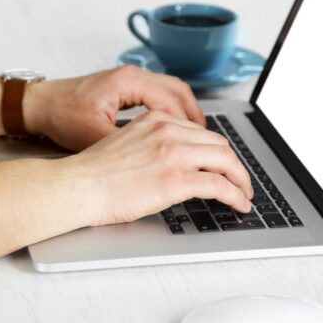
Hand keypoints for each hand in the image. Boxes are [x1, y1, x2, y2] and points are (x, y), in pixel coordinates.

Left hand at [24, 65, 204, 150]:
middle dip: (197, 119)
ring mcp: (131, 79)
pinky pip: (161, 95)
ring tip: (199, 139)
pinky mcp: (126, 87)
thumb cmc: (60, 116)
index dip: (190, 126)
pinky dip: (174, 111)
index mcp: (128, 82)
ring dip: (188, 114)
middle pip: (180, 92)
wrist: (38, 104)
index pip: (173, 101)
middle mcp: (134, 75)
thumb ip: (126, 144)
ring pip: (173, 91)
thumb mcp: (93, 135)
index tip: (201, 147)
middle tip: (210, 144)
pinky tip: (176, 130)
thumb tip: (151, 161)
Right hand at [57, 110, 252, 226]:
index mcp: (157, 119)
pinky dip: (235, 195)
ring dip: (241, 180)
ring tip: (244, 194)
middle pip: (219, 144)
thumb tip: (176, 161)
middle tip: (240, 180)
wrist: (78, 186)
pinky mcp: (177, 179)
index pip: (201, 132)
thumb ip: (155, 144)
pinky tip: (239, 203)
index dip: (218, 150)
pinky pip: (219, 185)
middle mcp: (169, 130)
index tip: (224, 163)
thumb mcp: (129, 143)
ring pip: (225, 161)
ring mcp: (175, 153)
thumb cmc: (95, 173)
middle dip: (235, 164)